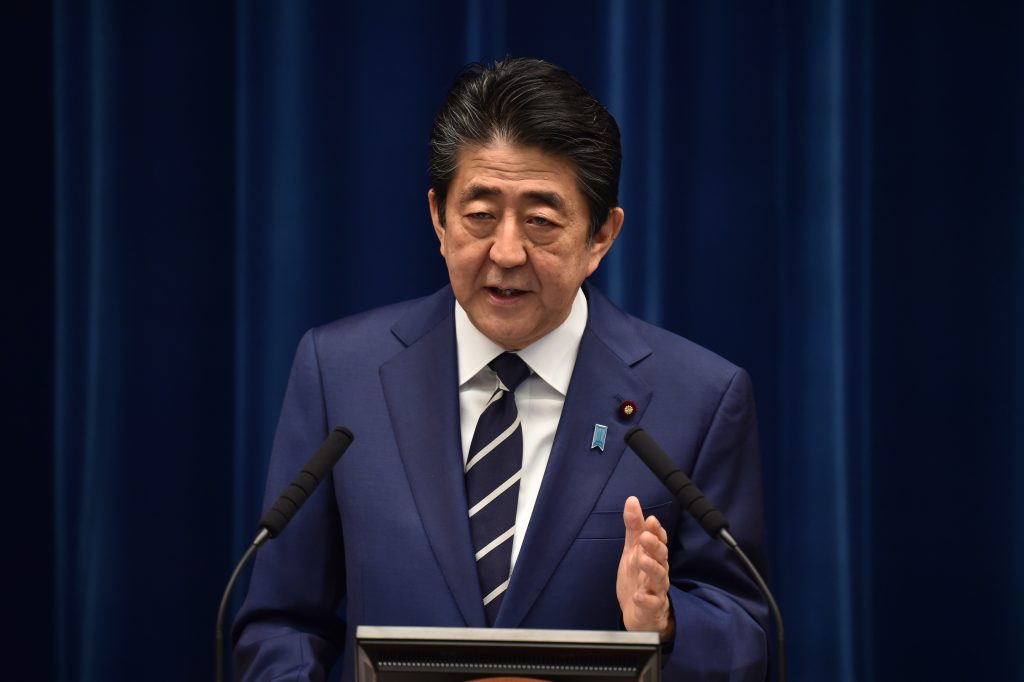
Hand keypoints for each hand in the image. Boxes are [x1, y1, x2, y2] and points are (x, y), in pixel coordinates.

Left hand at [616, 496, 673, 641]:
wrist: (638, 613)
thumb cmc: (638, 578)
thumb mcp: (632, 550)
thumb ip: (634, 527)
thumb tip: (632, 500)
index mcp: (654, 557)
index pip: (660, 541)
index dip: (656, 532)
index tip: (651, 521)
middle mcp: (658, 572)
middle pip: (661, 557)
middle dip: (655, 546)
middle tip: (645, 537)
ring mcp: (656, 590)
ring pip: (659, 578)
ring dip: (652, 568)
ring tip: (642, 560)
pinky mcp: (651, 608)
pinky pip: (651, 604)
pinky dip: (646, 600)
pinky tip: (638, 596)